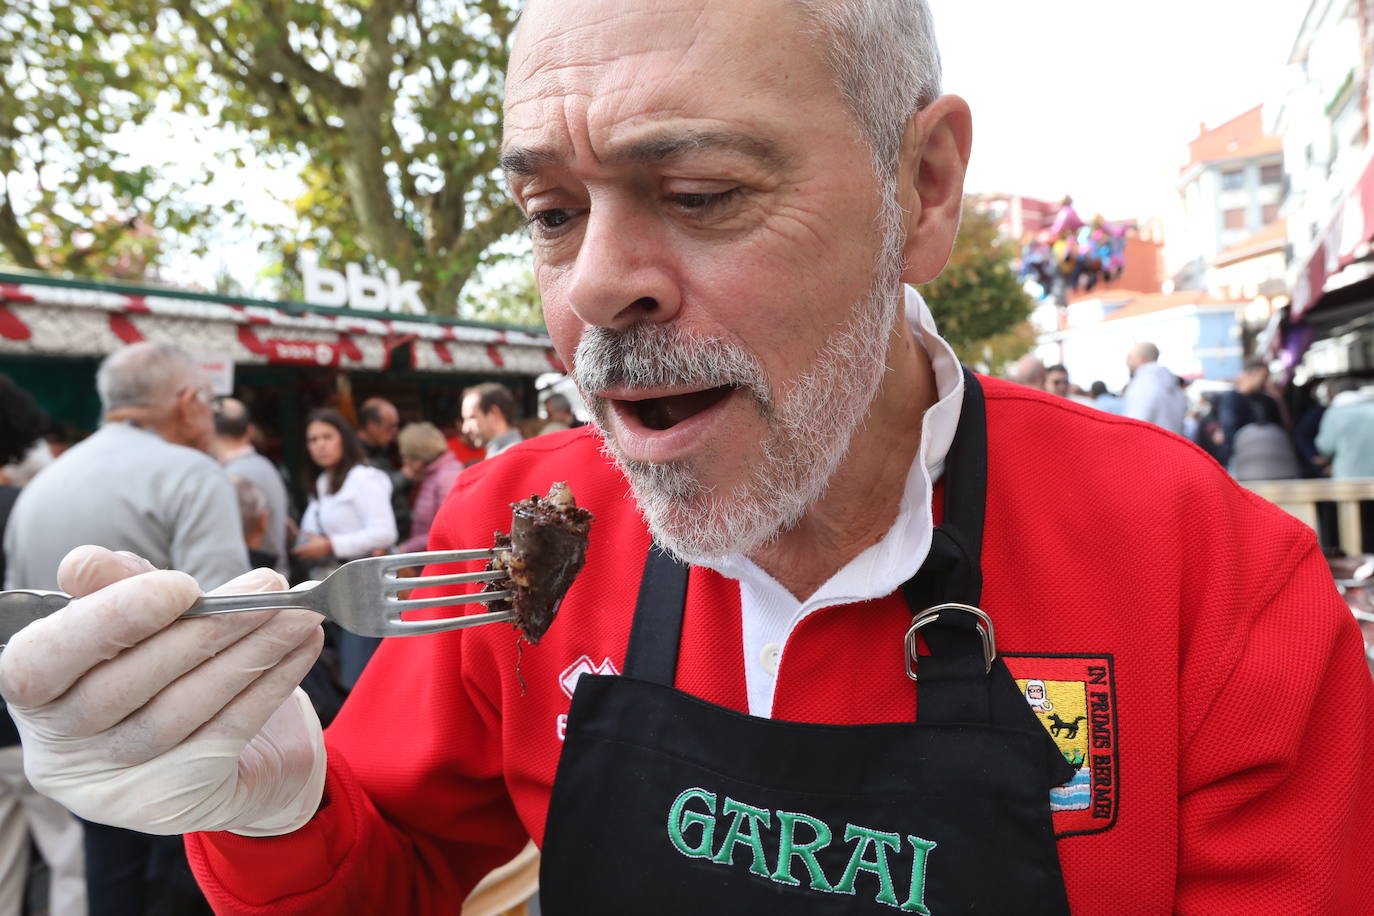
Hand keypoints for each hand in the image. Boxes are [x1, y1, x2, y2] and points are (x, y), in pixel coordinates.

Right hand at [0, 547, 327, 835]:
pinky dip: (272, 683)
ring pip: (181, 710)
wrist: (235, 756)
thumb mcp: (142, 621)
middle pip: (123, 688)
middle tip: (268, 587)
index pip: (40, 663)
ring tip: (300, 612)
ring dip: (251, 651)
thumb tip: (84, 564)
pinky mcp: (172, 804)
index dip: (108, 622)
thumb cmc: (170, 671)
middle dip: (206, 629)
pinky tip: (304, 645)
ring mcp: (113, 786)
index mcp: (37, 695)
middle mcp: (62, 750)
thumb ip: (118, 590)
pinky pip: (226, 733)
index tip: (180, 586)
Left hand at [291, 533, 332, 560]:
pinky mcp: (316, 558)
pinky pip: (310, 558)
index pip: (298, 551)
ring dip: (303, 556)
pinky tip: (309, 555)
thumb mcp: (314, 536)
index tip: (292, 550)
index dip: (294, 551)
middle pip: (300, 555)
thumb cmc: (321, 540)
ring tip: (302, 555)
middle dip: (298, 554)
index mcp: (306, 547)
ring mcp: (312, 556)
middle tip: (297, 553)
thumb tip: (302, 532)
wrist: (328, 546)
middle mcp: (308, 552)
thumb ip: (307, 534)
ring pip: (305, 558)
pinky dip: (309, 557)